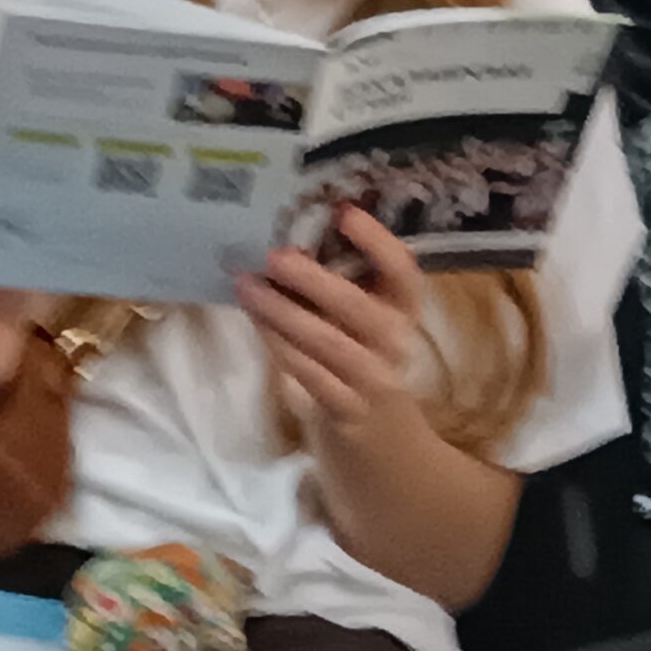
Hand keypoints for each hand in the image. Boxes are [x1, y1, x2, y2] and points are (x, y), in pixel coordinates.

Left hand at [238, 207, 424, 444]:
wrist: (381, 438)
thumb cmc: (362, 356)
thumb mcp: (363, 318)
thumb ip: (338, 281)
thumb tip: (288, 235)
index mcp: (403, 308)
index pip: (403, 271)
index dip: (377, 241)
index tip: (343, 212)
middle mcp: (395, 341)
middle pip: (358, 307)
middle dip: (313, 280)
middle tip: (273, 256)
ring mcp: (372, 379)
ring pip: (325, 343)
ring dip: (281, 313)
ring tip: (246, 285)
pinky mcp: (344, 408)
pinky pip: (307, 373)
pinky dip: (278, 344)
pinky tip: (255, 320)